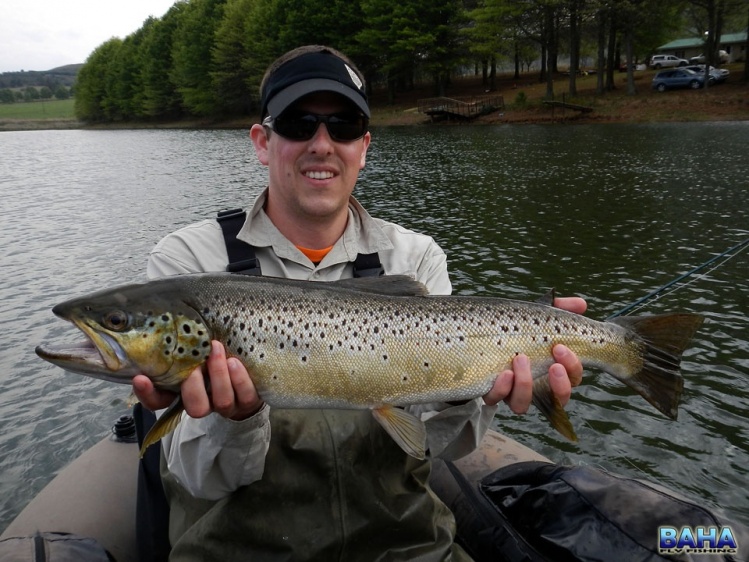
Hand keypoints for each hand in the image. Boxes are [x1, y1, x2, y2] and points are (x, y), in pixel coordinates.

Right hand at [133, 341, 263, 420]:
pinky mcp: (249, 399)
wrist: (248, 366)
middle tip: (195, 364)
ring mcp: (228, 402)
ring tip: (217, 348)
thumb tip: (144, 318)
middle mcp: (205, 400)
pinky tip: (235, 361)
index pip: (157, 401)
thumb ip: (172, 340)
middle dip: (193, 386)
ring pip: (221, 401)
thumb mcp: (189, 344)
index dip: (147, 393)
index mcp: (183, 391)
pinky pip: (246, 396)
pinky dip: (240, 379)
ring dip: (218, 374)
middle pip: (195, 408)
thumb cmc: (210, 349)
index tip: (141, 378)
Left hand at [482, 296, 585, 411]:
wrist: (478, 334)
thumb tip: (581, 304)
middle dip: (559, 384)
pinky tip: (503, 373)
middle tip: (553, 364)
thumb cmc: (516, 326)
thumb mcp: (537, 315)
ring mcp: (512, 392)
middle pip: (558, 399)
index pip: (573, 377)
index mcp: (553, 370)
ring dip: (526, 385)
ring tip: (521, 358)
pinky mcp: (490, 391)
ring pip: (523, 405)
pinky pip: (495, 399)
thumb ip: (559, 309)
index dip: (572, 366)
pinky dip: (500, 389)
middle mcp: (536, 386)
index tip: (560, 347)